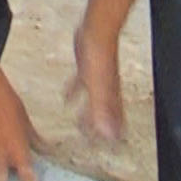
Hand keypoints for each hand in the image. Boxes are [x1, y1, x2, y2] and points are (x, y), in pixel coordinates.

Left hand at [65, 25, 124, 142]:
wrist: (97, 31)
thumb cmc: (99, 55)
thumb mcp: (97, 85)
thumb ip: (101, 109)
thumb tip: (109, 134)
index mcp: (109, 97)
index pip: (114, 123)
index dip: (112, 137)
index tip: (108, 149)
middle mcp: (106, 90)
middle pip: (104, 115)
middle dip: (98, 129)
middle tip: (90, 142)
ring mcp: (98, 79)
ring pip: (94, 103)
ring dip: (88, 115)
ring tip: (81, 127)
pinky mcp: (88, 68)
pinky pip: (81, 85)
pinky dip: (74, 94)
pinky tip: (66, 99)